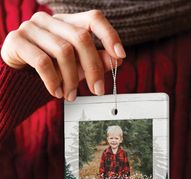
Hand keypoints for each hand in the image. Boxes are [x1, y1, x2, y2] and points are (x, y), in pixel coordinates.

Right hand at [0, 10, 125, 100]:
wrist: (19, 73)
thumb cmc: (52, 67)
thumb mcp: (77, 66)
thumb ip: (96, 61)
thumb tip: (117, 60)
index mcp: (68, 23)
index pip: (94, 19)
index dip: (110, 36)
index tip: (121, 56)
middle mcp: (50, 20)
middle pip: (81, 38)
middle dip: (93, 68)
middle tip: (98, 90)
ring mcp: (32, 28)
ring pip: (63, 51)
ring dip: (72, 80)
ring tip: (71, 96)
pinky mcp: (17, 41)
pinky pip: (42, 62)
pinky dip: (53, 81)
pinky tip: (56, 92)